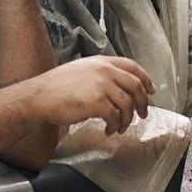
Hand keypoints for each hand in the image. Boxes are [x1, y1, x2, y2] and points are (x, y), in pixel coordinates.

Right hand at [31, 56, 156, 133]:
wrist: (39, 97)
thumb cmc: (56, 87)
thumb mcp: (81, 70)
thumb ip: (100, 73)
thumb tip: (118, 86)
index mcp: (102, 61)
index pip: (132, 66)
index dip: (146, 78)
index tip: (152, 90)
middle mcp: (104, 70)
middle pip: (135, 85)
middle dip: (143, 102)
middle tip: (143, 114)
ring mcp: (102, 85)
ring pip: (127, 104)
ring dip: (127, 119)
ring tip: (121, 127)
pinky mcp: (97, 102)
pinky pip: (115, 116)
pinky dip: (115, 125)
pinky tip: (109, 130)